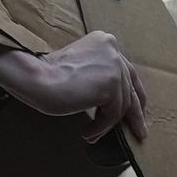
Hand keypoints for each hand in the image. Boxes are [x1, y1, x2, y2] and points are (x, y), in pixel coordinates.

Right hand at [10, 31, 150, 143]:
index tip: (139, 109)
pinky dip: (101, 126)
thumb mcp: (81, 70)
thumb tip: (119, 102)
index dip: (135, 92)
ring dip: (108, 124)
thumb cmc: (48, 77)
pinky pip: (113, 114)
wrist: (36, 78)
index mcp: (105, 41)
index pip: (127, 70)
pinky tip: (88, 132)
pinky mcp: (111, 84)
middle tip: (139, 131)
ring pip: (122, 104)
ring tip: (93, 135)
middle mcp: (113, 49)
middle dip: (134, 113)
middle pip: (129, 87)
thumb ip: (100, 76)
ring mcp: (114, 65)